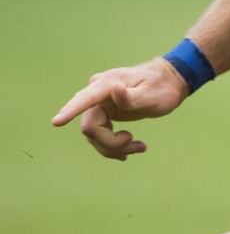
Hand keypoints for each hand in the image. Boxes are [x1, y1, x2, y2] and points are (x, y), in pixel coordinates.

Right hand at [51, 57, 190, 159]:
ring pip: (94, 134)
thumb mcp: (152, 94)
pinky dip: (114, 145)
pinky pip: (100, 135)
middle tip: (139, 146)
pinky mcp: (103, 114)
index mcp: (108, 84)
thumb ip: (131, 96)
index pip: (85, 99)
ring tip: (141, 147)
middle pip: (91, 127)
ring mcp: (99, 104)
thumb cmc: (162, 87)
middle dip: (111, 143)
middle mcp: (98, 93)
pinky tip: (130, 149)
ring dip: (115, 146)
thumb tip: (114, 88)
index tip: (56, 122)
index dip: (70, 111)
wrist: (169, 84)